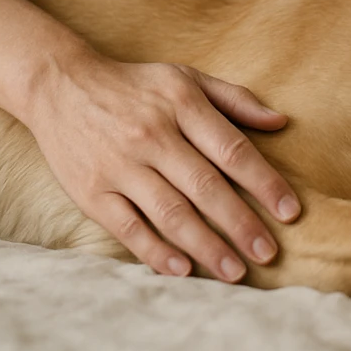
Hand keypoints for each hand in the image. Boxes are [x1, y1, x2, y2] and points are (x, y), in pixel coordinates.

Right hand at [24, 51, 300, 281]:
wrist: (60, 85)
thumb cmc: (135, 86)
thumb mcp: (185, 78)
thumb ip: (235, 100)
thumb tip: (280, 123)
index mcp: (181, 105)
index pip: (232, 150)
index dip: (265, 183)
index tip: (290, 212)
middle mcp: (152, 135)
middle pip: (205, 187)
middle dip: (241, 224)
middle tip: (268, 253)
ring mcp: (120, 165)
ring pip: (170, 212)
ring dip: (206, 246)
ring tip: (235, 272)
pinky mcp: (91, 191)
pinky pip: (128, 227)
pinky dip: (155, 251)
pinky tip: (182, 270)